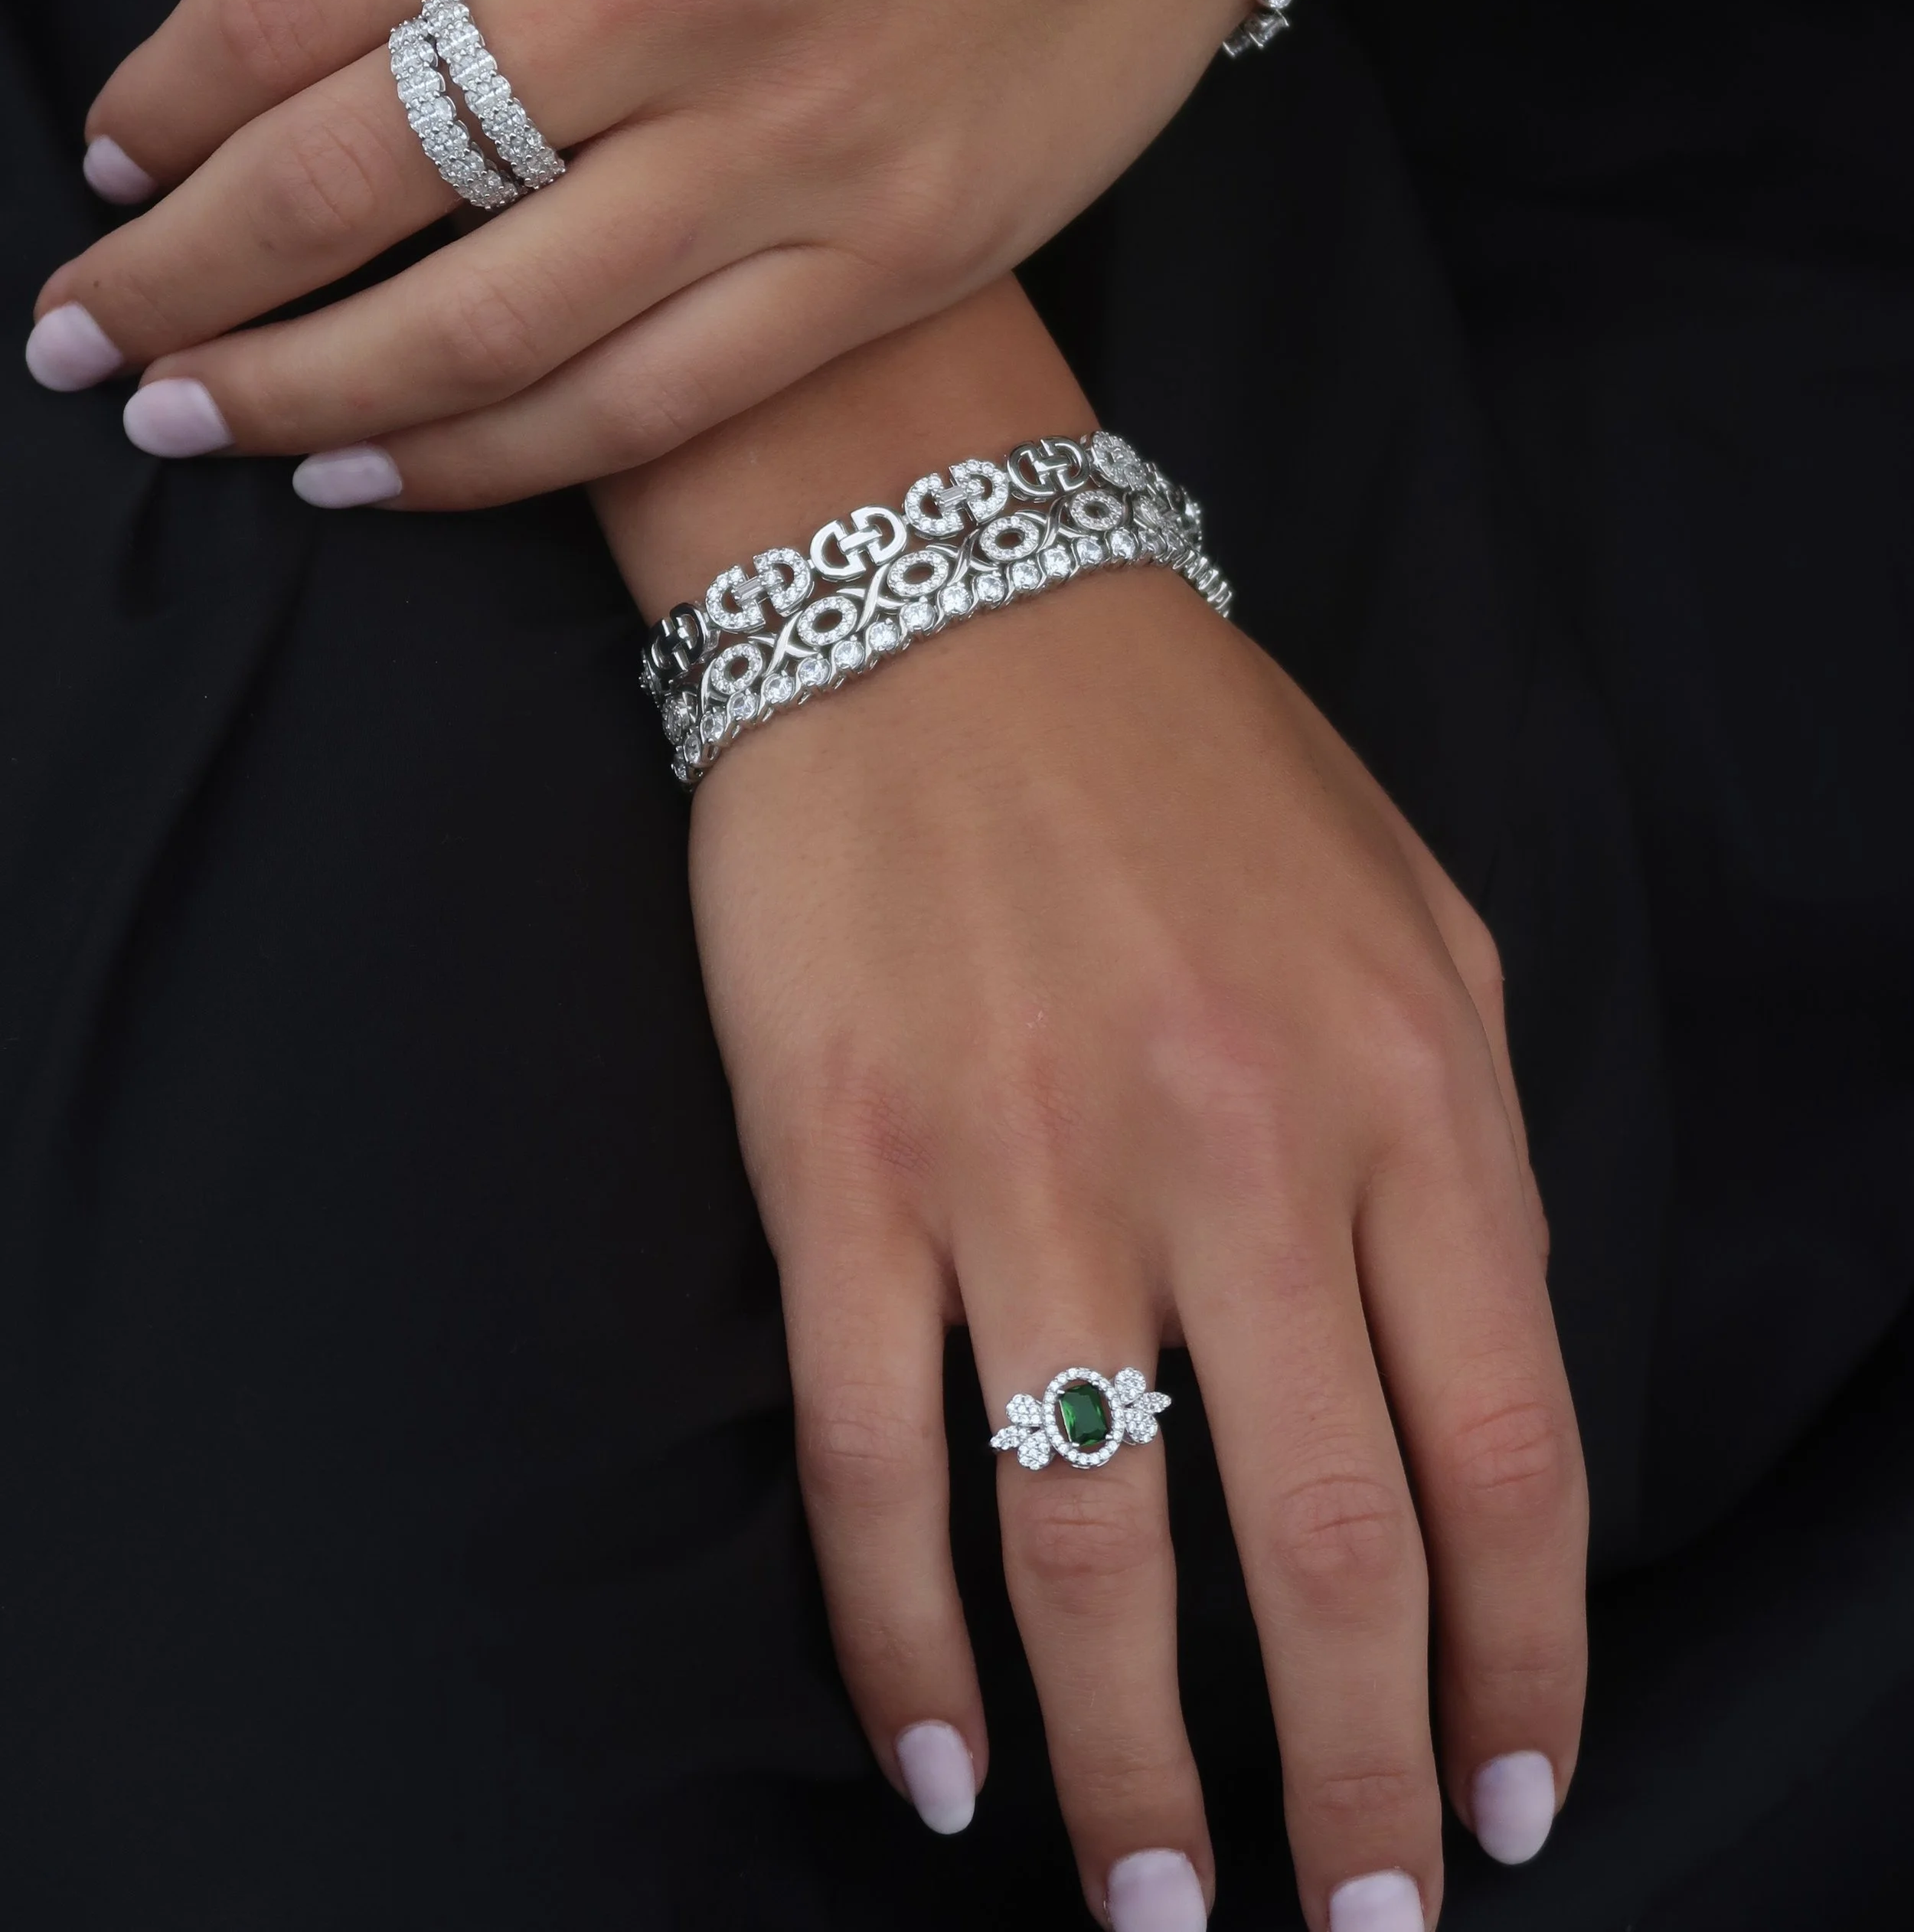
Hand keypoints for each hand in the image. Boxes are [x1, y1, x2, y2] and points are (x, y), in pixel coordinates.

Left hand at [31, 0, 1253, 496]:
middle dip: (182, 281)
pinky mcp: (894, 254)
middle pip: (353, 180)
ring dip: (296, 398)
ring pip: (484, 326)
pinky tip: (373, 472)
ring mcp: (793, 139)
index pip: (293, 5)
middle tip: (82, 345)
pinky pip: (645, 402)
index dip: (162, 117)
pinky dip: (485, 461)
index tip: (106, 172)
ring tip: (188, 428)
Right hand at [683, 564, 1585, 1928]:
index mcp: (1403, 1081)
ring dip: (1132, 1774)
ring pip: (1095, 1547)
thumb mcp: (1408, 908)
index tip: (1508, 1806)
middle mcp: (1235, 1145)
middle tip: (1356, 1931)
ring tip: (1156, 1909)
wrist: (933, 583)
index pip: (1503, 1452)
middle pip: (1325, 1546)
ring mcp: (1027, 1163)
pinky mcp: (845, 1168)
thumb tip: (1472, 1392)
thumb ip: (1460, 1145)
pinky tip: (943, 1762)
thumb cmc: (1183, 751)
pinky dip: (907, 1646)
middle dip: (1356, 1788)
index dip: (1518, 1667)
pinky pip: (880, 1462)